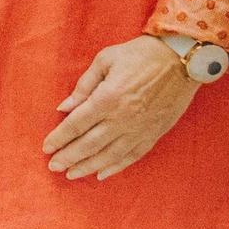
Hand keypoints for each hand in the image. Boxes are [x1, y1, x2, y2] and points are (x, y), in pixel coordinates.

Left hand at [44, 34, 205, 181]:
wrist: (183, 58)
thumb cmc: (140, 54)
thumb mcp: (105, 60)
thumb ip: (84, 86)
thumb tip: (64, 107)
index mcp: (108, 98)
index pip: (76, 124)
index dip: (59, 138)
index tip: (46, 148)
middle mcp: (123, 117)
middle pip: (90, 144)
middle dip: (69, 157)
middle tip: (53, 167)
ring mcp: (140, 128)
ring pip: (110, 154)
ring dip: (88, 166)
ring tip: (71, 174)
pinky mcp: (155, 132)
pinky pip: (133, 155)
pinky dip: (116, 166)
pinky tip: (102, 174)